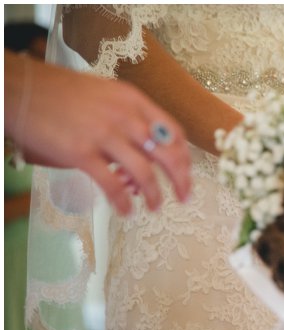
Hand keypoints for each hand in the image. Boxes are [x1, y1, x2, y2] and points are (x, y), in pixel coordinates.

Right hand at [5, 53, 191, 215]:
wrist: (19, 87)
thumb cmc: (60, 92)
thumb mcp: (105, 95)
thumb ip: (128, 118)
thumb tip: (146, 151)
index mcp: (133, 100)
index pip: (173, 132)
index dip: (184, 157)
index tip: (186, 173)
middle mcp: (124, 116)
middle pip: (167, 154)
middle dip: (181, 180)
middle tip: (185, 198)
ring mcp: (103, 135)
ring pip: (144, 173)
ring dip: (155, 195)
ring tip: (155, 207)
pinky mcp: (81, 153)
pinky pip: (112, 185)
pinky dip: (123, 202)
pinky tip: (127, 211)